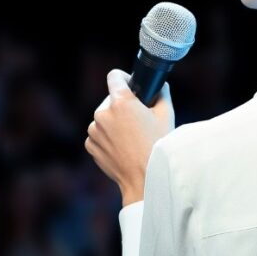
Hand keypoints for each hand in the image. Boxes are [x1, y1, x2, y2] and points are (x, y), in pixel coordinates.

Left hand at [85, 69, 174, 195]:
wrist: (144, 179)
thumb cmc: (158, 147)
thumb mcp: (167, 116)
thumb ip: (162, 94)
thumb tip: (159, 86)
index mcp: (121, 102)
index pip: (115, 76)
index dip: (124, 78)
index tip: (131, 85)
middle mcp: (103, 113)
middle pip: (111, 100)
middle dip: (123, 106)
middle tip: (139, 121)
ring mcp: (94, 130)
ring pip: (105, 118)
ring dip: (115, 123)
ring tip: (132, 139)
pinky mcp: (90, 144)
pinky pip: (99, 135)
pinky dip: (108, 138)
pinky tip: (123, 148)